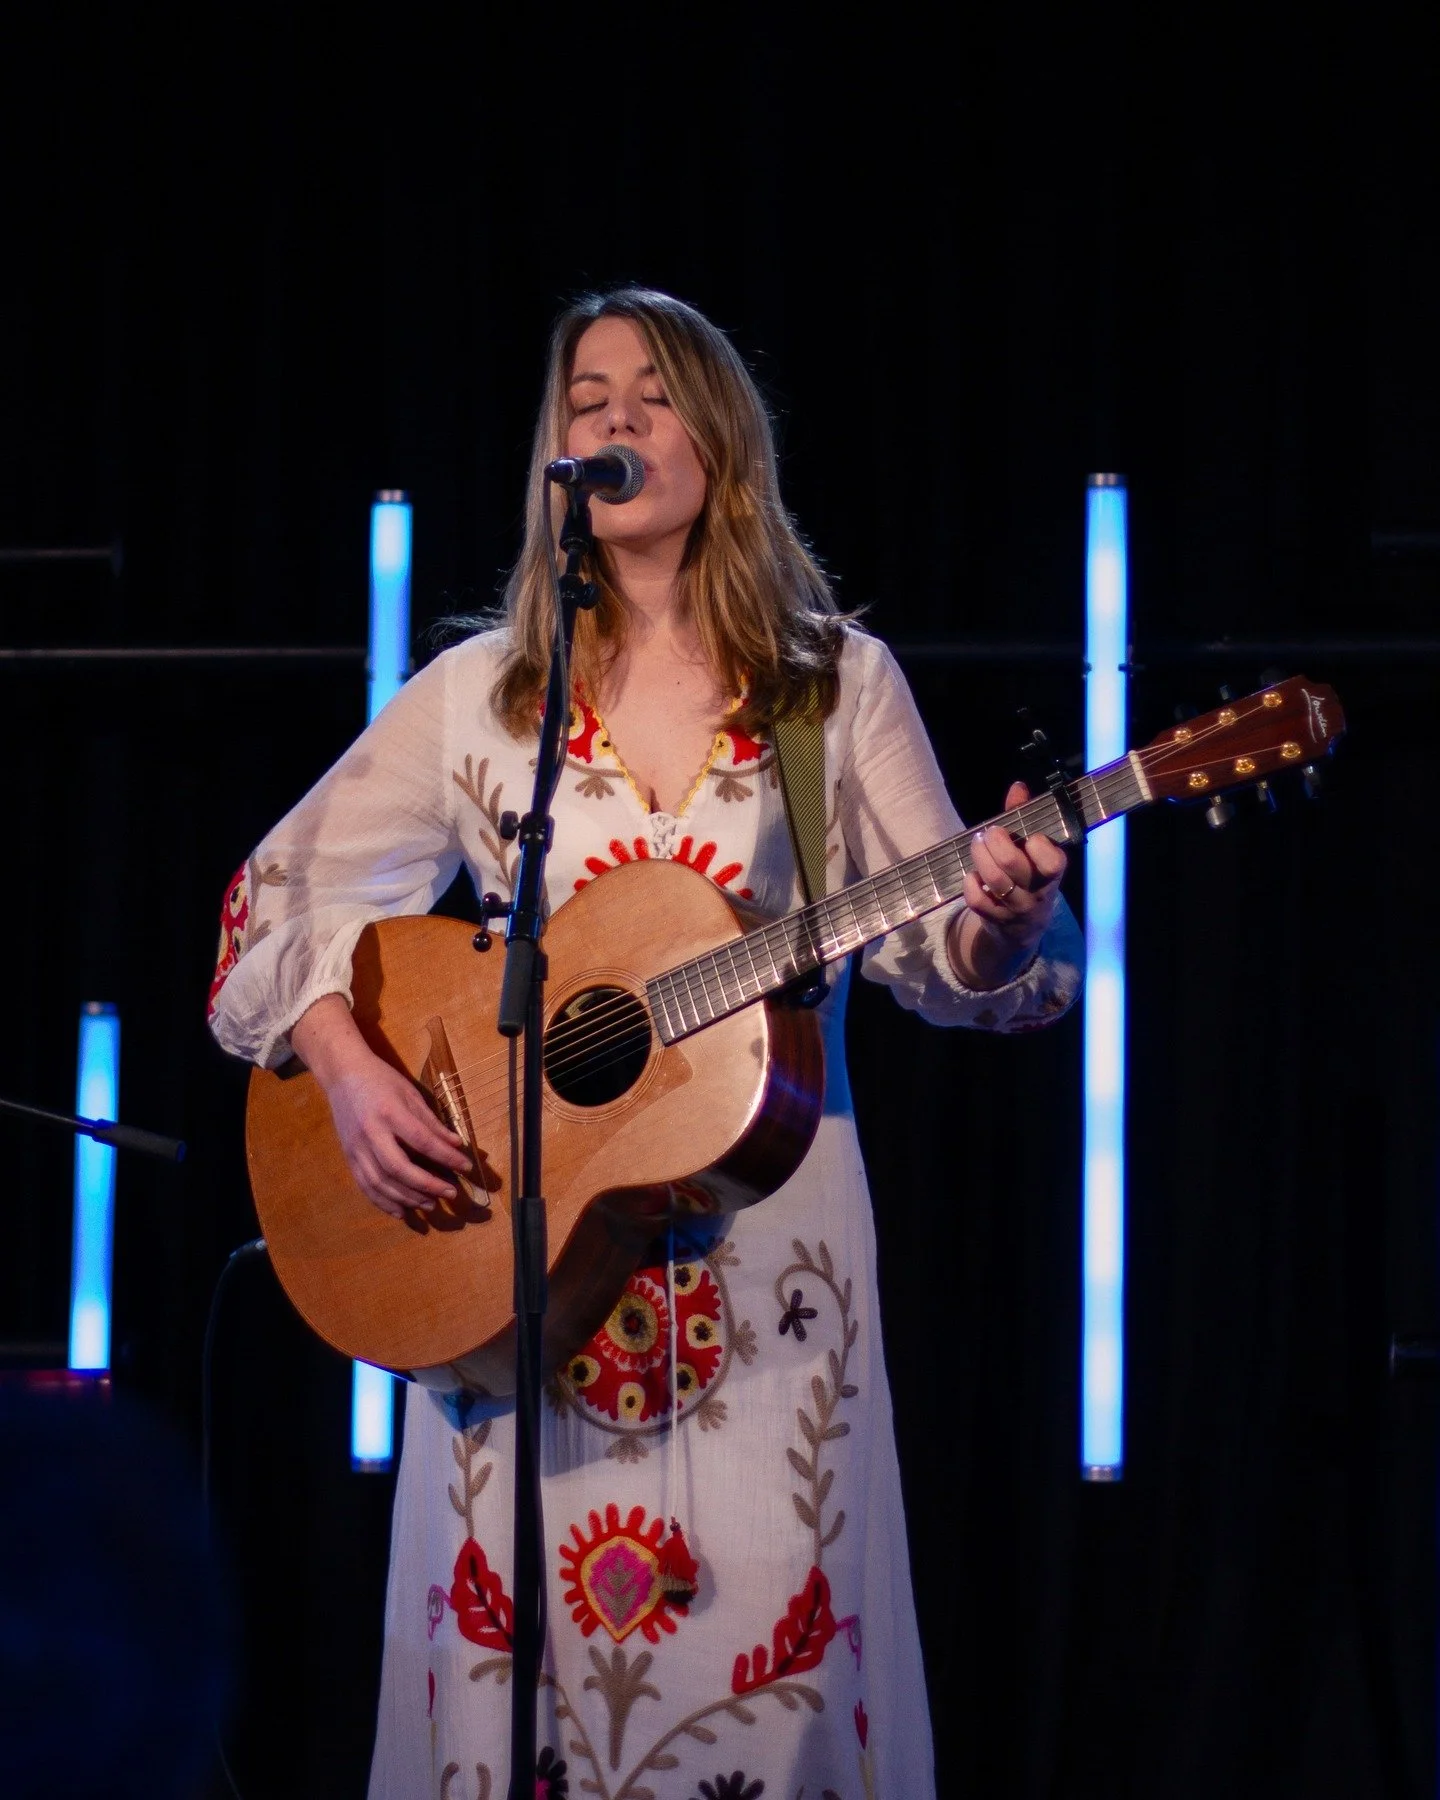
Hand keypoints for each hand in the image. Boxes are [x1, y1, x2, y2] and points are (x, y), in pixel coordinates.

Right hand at [291, 995, 471, 1218]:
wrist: (342, 1075)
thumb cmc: (381, 1080)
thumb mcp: (410, 1094)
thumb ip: (431, 1122)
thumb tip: (455, 1144)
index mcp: (389, 1112)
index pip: (422, 1141)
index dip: (446, 1157)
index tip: (466, 1167)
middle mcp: (370, 1133)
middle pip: (399, 1168)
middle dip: (427, 1185)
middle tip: (450, 1194)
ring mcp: (355, 1148)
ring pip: (381, 1182)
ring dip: (408, 1198)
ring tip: (430, 1205)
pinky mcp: (348, 1157)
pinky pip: (366, 1186)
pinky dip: (384, 1202)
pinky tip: (401, 1211)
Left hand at [950, 781, 1067, 987]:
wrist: (1025, 926)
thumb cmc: (1029, 876)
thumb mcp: (1034, 850)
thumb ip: (1025, 817)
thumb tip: (1018, 787)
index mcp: (1052, 872)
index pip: (1052, 862)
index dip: (1038, 846)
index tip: (1029, 836)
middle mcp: (1037, 892)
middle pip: (1013, 865)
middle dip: (996, 841)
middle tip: (990, 832)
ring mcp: (1016, 908)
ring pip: (995, 881)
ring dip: (980, 856)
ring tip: (977, 843)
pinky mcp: (995, 919)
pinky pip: (978, 901)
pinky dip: (970, 883)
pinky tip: (972, 875)